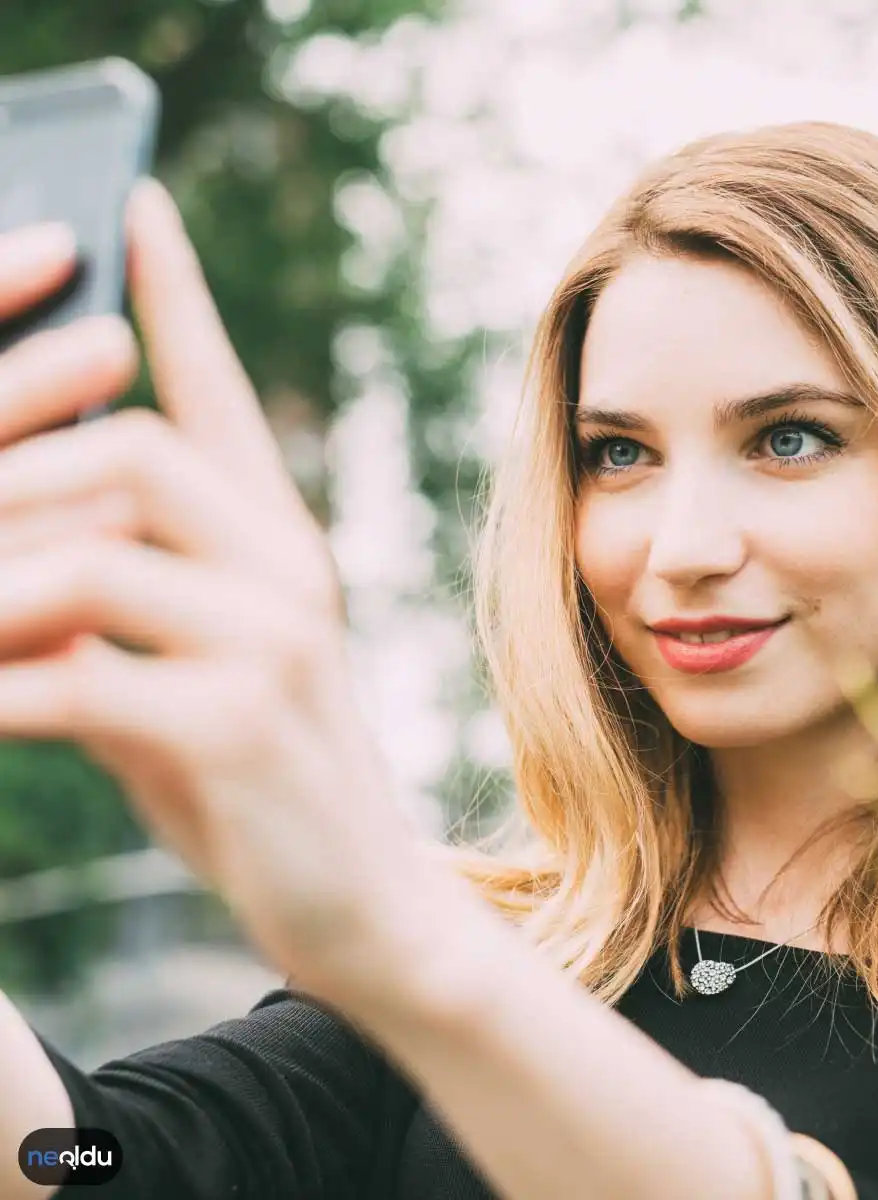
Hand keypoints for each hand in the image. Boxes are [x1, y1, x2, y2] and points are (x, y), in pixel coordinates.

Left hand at [0, 181, 438, 1005]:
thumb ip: (125, 596)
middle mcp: (286, 569)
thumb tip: (20, 541)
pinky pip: (74, 675)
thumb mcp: (195, 665)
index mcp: (277, 544)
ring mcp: (272, 642)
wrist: (361, 900)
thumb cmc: (261, 778)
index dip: (175, 293)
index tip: (135, 203)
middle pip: (126, 448)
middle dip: (4, 469)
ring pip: (92, 551)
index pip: (218, 390)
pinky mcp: (238, 724)